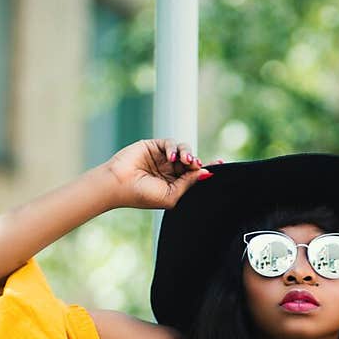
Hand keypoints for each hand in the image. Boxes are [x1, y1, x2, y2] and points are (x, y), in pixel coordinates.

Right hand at [104, 138, 220, 210]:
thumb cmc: (142, 195)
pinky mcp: (153, 146)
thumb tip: (206, 173)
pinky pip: (170, 143)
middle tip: (197, 163)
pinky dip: (173, 148)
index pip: (194, 174)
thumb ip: (188, 183)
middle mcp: (170, 170)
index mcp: (175, 183)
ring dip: (188, 153)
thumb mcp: (171, 195)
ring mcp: (162, 157)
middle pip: (191, 160)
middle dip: (197, 160)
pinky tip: (171, 157)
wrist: (118, 185)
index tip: (220, 164)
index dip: (207, 168)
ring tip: (187, 159)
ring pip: (183, 149)